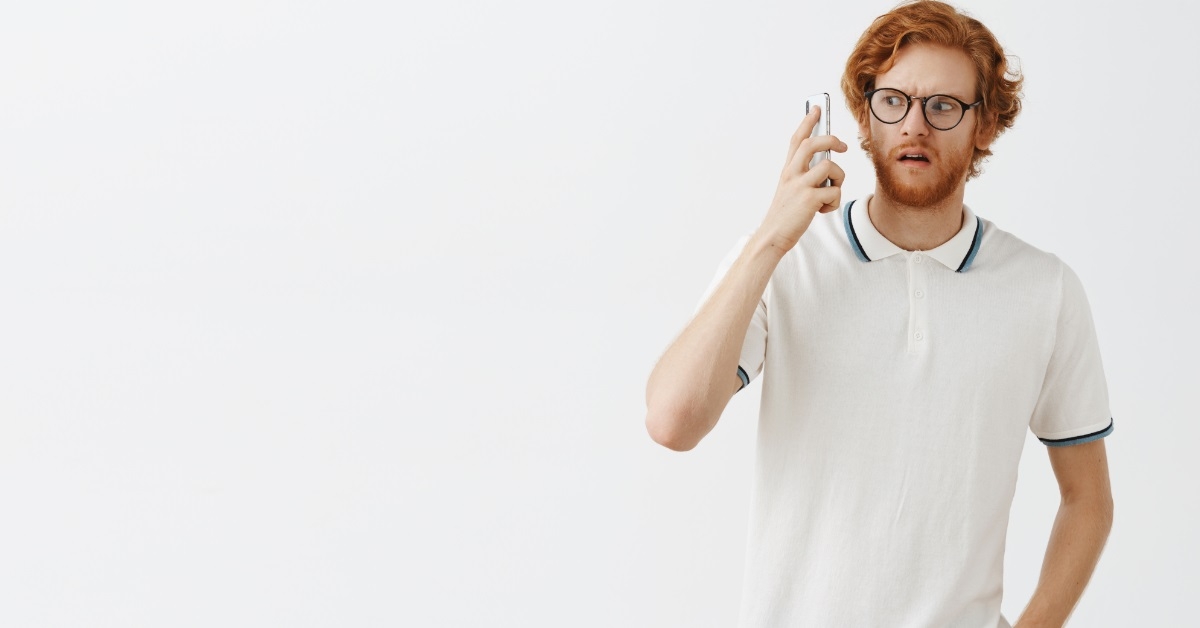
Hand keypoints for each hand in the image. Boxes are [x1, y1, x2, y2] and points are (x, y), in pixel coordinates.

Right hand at [755, 106, 847, 252]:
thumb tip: (827, 164)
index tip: (816, 108)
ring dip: (839, 178)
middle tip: (843, 147)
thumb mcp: (790, 189)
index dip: (807, 121)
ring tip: (830, 191)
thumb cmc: (785, 214)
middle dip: (832, 140)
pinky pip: (834, 190)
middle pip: (813, 143)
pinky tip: (823, 209)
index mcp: (787, 170)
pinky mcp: (809, 198)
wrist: (773, 236)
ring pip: (830, 166)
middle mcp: (792, 173)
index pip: (797, 139)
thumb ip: (804, 176)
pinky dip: (834, 201)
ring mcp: (800, 185)